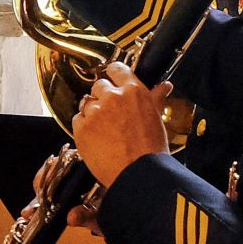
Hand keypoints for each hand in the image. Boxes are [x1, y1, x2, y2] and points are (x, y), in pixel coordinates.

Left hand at [73, 65, 170, 187]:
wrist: (137, 174)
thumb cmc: (150, 150)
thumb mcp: (156, 118)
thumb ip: (156, 98)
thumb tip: (164, 86)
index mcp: (133, 91)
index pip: (117, 69)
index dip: (114, 74)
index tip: (113, 79)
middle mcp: (112, 97)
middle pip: (99, 86)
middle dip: (103, 96)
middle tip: (112, 113)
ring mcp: (95, 112)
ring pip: (87, 103)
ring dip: (93, 112)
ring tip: (105, 129)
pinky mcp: (81, 128)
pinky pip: (78, 119)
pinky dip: (84, 126)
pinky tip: (96, 137)